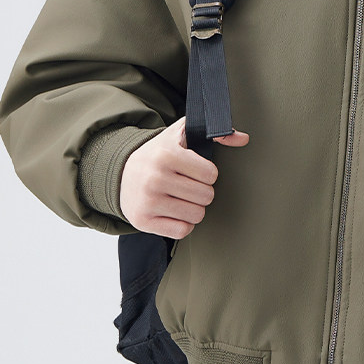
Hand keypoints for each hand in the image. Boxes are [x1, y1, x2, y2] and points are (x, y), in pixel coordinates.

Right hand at [119, 115, 248, 237]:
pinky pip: (182, 231)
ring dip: (193, 209)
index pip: (211, 174)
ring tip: (180, 198)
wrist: (120, 174)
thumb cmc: (158, 154)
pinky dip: (182, 224)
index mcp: (167, 155)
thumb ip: (214, 132)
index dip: (207, 174)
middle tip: (187, 186)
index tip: (194, 171)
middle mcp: (156, 178)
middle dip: (201, 192)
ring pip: (197, 215)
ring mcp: (149, 202)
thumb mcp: (181, 135)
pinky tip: (173, 211)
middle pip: (206, 196)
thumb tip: (243, 138)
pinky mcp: (143, 221)